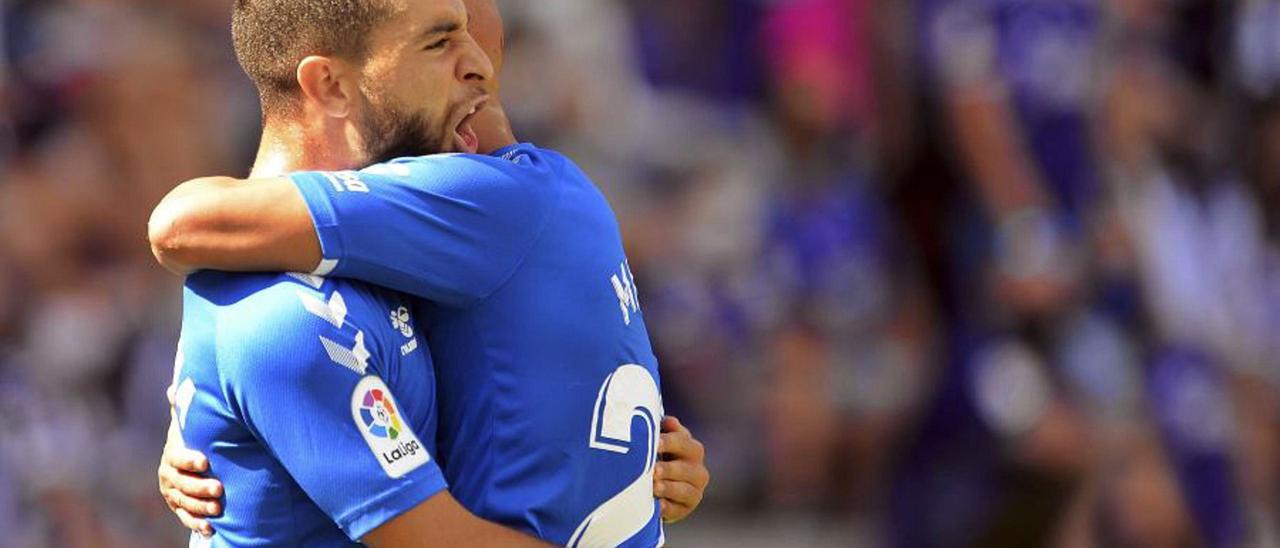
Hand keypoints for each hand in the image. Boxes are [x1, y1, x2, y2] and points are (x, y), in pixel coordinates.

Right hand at [158, 402, 222, 535]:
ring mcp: (173, 493)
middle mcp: (168, 476)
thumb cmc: (195, 439)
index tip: (205, 461)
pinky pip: (186, 518)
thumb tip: (173, 387)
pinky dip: (197, 524)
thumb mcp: (189, 425)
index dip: (189, 460)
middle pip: (181, 484)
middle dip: (200, 488)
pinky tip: (211, 528)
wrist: (193, 462)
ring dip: (200, 507)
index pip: (177, 459)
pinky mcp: (180, 508)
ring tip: (219, 509)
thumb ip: (184, 408)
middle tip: (220, 490)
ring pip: (184, 503)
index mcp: (171, 456)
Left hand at [654, 416, 709, 523]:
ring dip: (669, 488)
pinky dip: (667, 508)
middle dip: (669, 468)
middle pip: (686, 468)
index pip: (683, 442)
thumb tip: (668, 421)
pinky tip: (657, 505)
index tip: (655, 442)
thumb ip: (664, 431)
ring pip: (684, 490)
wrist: (657, 487)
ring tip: (654, 487)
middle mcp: (698, 470)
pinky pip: (677, 510)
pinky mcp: (685, 509)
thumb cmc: (657, 457)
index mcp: (692, 449)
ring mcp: (694, 491)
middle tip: (654, 470)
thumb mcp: (660, 443)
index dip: (669, 441)